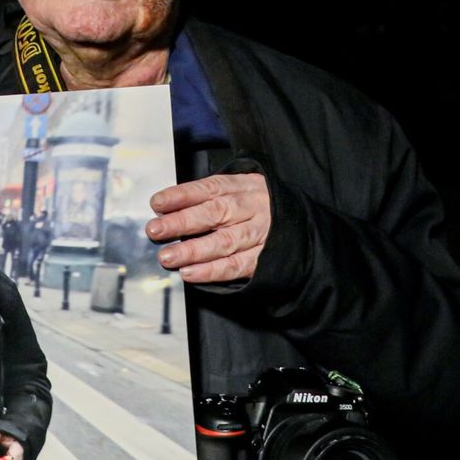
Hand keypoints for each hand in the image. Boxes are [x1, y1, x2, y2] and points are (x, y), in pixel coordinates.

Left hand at [145, 173, 270, 283]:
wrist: (304, 226)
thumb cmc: (261, 207)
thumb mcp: (242, 190)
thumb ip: (211, 197)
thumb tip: (168, 207)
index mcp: (245, 186)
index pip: (210, 188)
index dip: (182, 195)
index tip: (157, 203)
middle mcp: (253, 207)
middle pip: (214, 213)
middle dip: (181, 222)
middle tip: (155, 230)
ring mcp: (261, 233)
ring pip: (224, 242)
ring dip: (192, 250)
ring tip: (168, 256)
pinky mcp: (266, 259)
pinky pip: (236, 266)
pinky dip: (212, 271)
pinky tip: (190, 273)